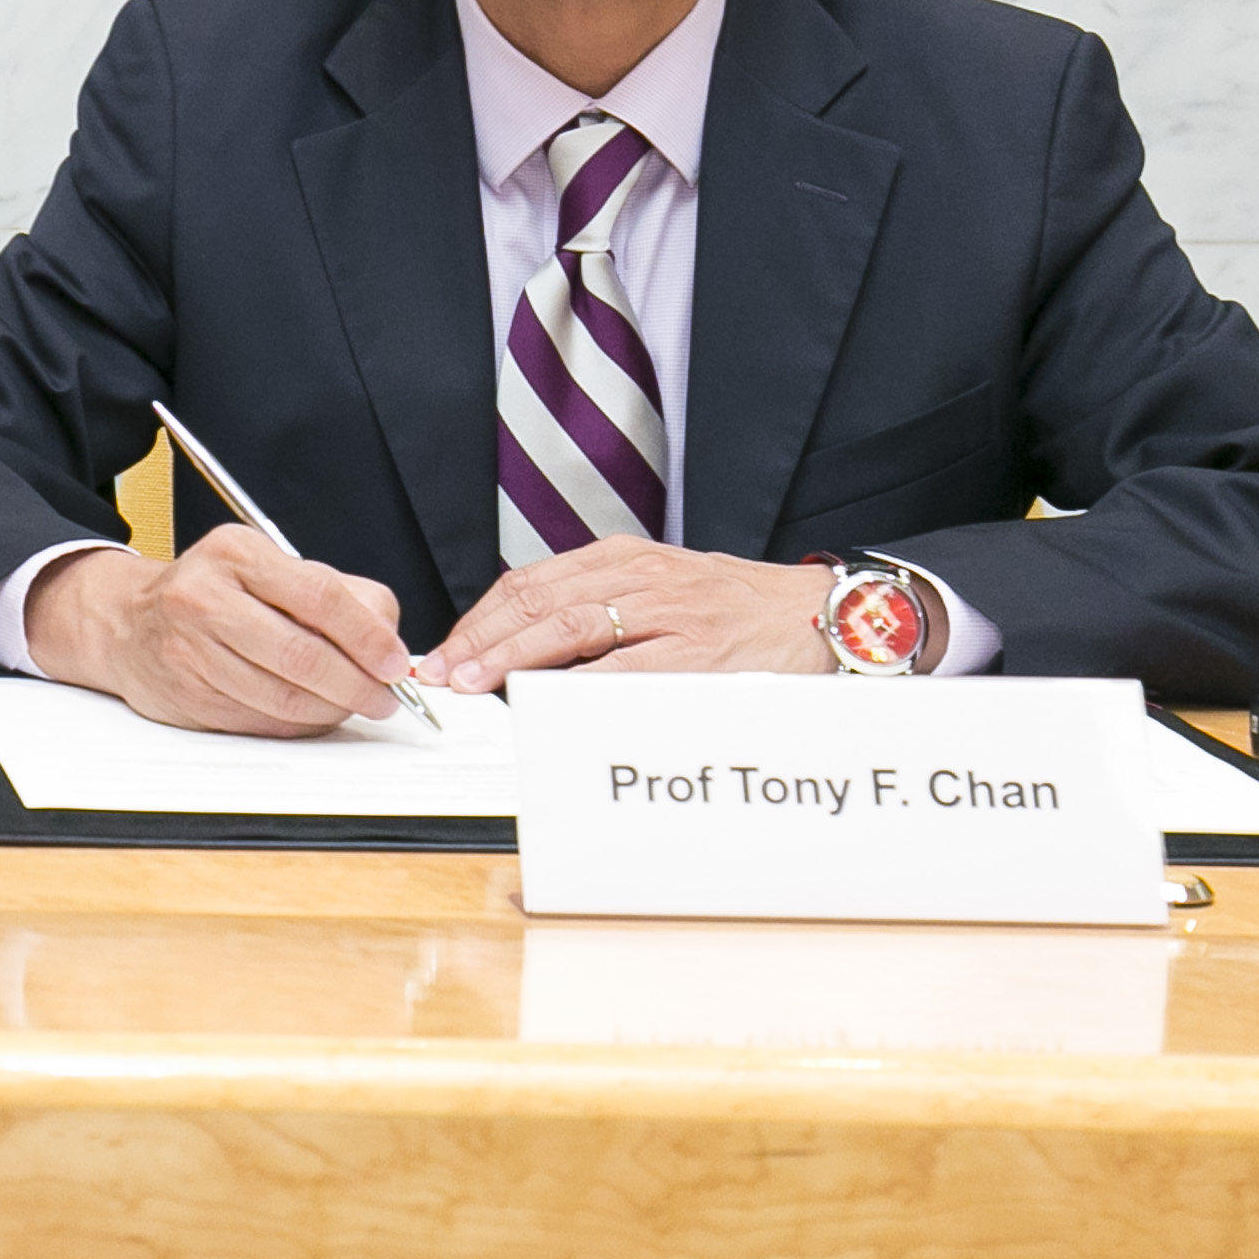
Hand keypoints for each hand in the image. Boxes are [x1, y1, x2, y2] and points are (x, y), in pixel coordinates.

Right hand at [21, 532, 414, 737]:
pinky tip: (313, 713)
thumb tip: (387, 639)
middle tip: (384, 698)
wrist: (130, 622)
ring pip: (283, 697)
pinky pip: (261, 721)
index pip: (319, 596)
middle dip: (357, 685)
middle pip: (303, 655)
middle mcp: (205, 597)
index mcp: (236, 553)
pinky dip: (300, 724)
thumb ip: (339, 593)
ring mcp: (191, 650)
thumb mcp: (272, 567)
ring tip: (354, 705)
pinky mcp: (188, 696)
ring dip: (333, 710)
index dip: (367, 637)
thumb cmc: (216, 592)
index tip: (394, 663)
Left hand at [421, 543, 890, 691]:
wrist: (816, 614)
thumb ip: (598, 607)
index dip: (479, 619)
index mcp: (622, 558)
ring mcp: (667, 611)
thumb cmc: (732, 608)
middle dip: (479, 639)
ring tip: (475, 683)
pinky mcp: (696, 652)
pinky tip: (543, 700)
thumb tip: (521, 648)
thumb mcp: (658, 589)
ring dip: (510, 657)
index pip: (529, 583)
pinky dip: (577, 684)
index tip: (443, 650)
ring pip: (568, 626)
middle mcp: (638, 575)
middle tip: (441, 671)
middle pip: (535, 601)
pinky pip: (623, 668)